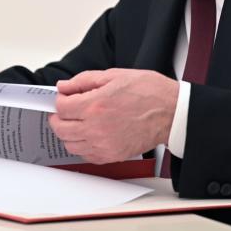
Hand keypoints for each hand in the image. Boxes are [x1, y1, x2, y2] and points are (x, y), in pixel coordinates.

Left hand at [48, 68, 178, 163]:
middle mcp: (96, 128)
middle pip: (60, 128)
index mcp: (95, 105)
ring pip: (70, 144)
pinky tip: (90, 135)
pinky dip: (82, 146)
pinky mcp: (112, 155)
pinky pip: (85, 155)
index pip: (60, 107)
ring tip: (78, 122)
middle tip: (66, 110)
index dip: (60, 100)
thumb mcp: (114, 75)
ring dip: (69, 133)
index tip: (66, 97)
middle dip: (59, 117)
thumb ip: (84, 81)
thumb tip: (65, 86)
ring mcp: (104, 144)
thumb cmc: (149, 92)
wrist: (171, 111)